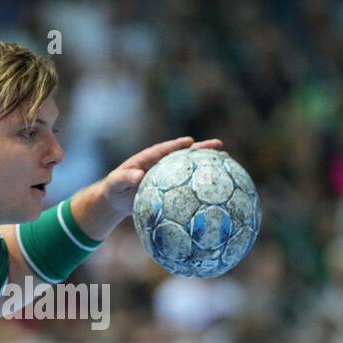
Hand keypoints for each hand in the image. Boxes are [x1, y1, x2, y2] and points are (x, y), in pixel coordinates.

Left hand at [98, 136, 223, 215]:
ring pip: (190, 168)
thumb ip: (124, 178)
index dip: (178, 145)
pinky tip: (219, 189)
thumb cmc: (115, 189)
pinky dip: (201, 186)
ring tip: (227, 161)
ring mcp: (170, 175)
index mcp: (149, 159)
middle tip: (219, 145)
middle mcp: (163, 164)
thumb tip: (137, 177)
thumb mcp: (115, 183)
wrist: (116, 199)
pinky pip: (188, 185)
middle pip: (184, 155)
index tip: (190, 142)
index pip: (166, 150)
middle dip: (201, 149)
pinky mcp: (173, 187)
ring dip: (207, 164)